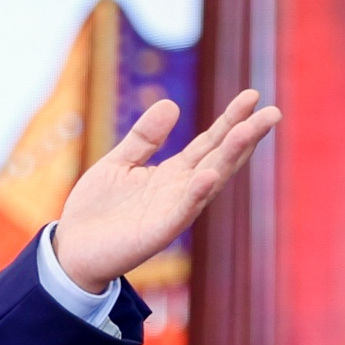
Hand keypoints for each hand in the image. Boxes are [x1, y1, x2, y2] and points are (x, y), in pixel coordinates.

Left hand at [49, 89, 279, 294]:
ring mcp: (172, 212)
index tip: (251, 95)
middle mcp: (180, 192)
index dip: (230, 120)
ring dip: (230, 158)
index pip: (209, 143)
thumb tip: (171, 103)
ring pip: (209, 182)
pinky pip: (181, 212)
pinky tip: (208, 176)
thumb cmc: (96, 209)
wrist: (71, 248)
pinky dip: (195, 195)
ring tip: (249, 132)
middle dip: (245, 136)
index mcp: (172, 174)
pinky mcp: (157, 233)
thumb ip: (144, 137)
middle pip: (219, 159)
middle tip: (273, 112)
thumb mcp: (120, 162)